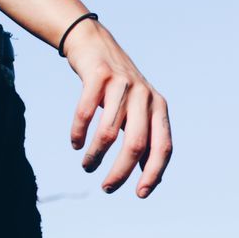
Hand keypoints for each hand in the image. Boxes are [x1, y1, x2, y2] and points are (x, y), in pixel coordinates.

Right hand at [61, 16, 172, 197]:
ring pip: (108, 132)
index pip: (163, 146)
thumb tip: (150, 176)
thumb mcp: (139, 107)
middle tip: (107, 188)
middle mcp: (144, 95)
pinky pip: (86, 112)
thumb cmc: (117, 85)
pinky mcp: (97, 75)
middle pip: (136, 144)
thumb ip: (146, 135)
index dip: (154, 174)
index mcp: (158, 106)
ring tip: (87, 166)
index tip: (140, 194)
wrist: (93, 43)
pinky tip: (75, 143)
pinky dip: (78, 132)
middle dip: (120, 172)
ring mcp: (121, 83)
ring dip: (95, 155)